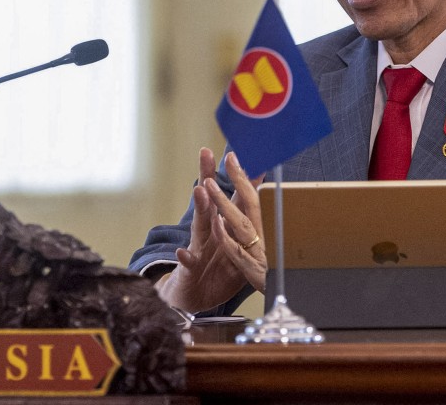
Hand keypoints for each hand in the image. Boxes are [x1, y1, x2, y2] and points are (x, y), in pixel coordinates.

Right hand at [156, 148, 265, 313]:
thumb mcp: (235, 242)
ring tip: (200, 191)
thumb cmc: (214, 268)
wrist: (192, 296)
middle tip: (206, 154)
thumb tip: (262, 197)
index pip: (227, 195)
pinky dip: (185, 257)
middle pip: (208, 200)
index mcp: (220, 225)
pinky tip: (183, 251)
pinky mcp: (189, 268)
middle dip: (207, 176)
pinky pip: (188, 262)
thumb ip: (245, 220)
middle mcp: (207, 231)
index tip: (237, 150)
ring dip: (200, 207)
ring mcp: (197, 248)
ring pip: (199, 226)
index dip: (232, 175)